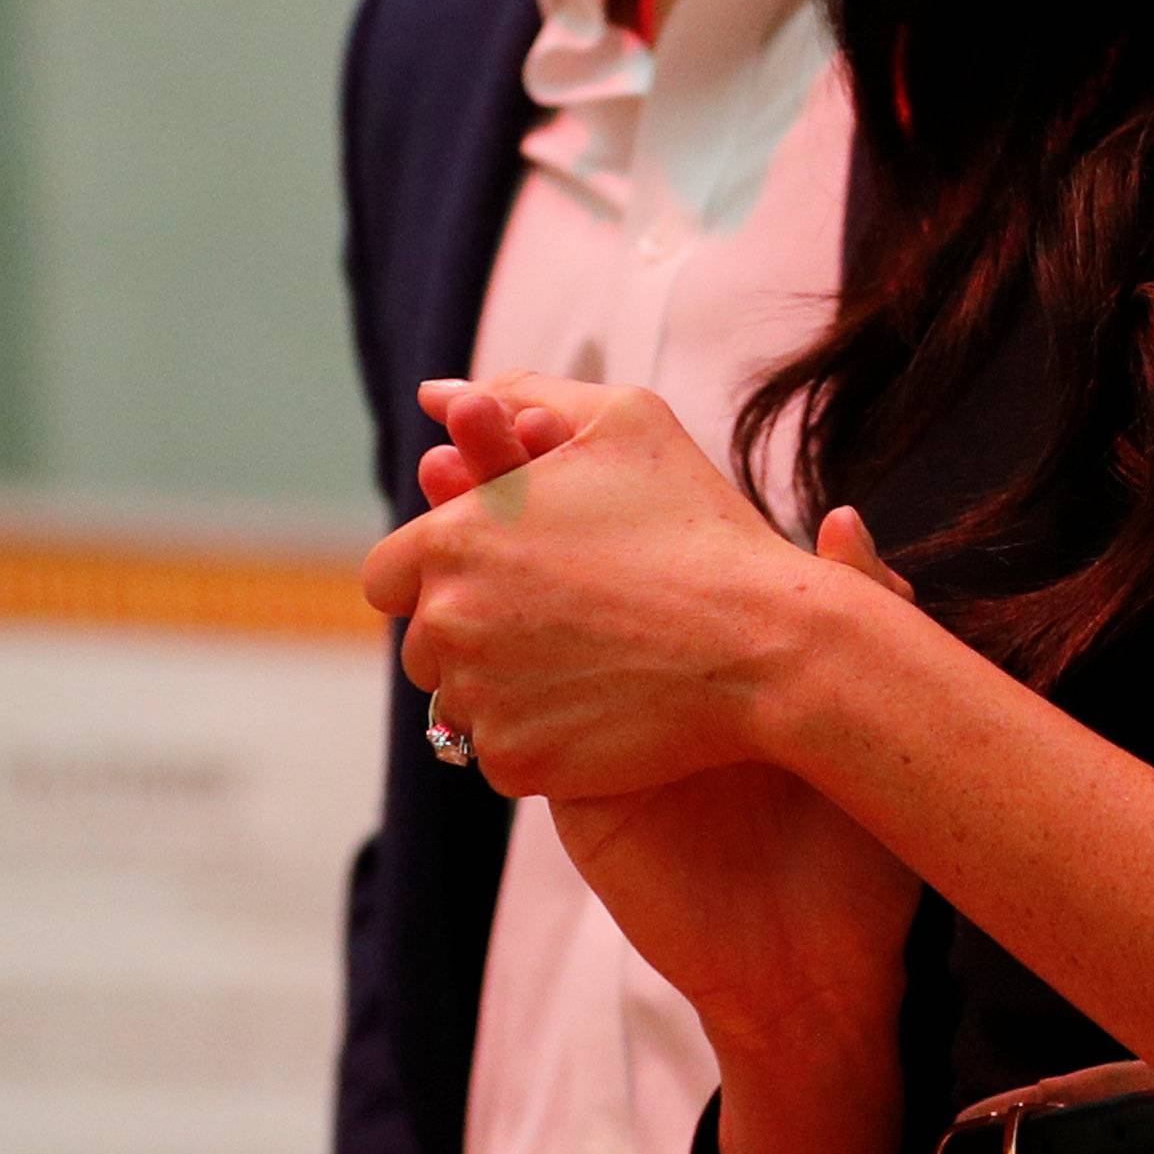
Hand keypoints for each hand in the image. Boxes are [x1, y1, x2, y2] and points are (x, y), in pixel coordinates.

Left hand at [367, 377, 802, 798]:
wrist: (764, 641)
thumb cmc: (697, 523)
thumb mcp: (622, 421)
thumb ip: (520, 393)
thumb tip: (435, 393)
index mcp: (453, 538)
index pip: (389, 575)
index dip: (441, 577)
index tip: (502, 580)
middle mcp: (448, 619)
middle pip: (423, 644)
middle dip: (473, 635)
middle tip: (558, 625)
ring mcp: (479, 697)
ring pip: (458, 705)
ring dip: (503, 689)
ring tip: (585, 664)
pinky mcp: (515, 761)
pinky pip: (500, 754)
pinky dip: (538, 739)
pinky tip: (599, 708)